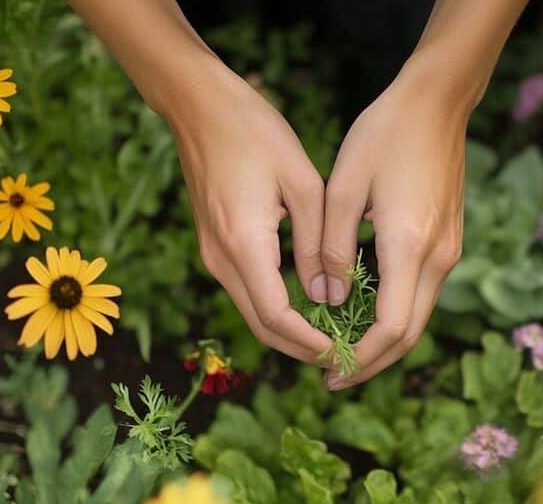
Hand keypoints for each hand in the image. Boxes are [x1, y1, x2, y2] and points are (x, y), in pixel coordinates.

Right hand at [168, 66, 332, 362]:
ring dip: (290, 332)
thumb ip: (316, 243)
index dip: (310, 343)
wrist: (199, 107)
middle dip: (302, 348)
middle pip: (261, 327)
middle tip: (343, 357)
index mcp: (244, 244)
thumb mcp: (302, 182)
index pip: (276, 317)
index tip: (342, 352)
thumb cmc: (254, 132)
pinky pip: (247, 291)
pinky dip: (277, 309)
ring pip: (253, 313)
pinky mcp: (213, 246)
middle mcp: (221, 259)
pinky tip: (310, 305)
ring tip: (334, 336)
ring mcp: (212, 255)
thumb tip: (328, 295)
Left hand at [320, 66, 466, 389]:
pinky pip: (420, 293)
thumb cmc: (383, 135)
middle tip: (331, 375)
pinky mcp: (448, 241)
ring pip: (417, 317)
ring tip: (341, 351)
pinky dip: (393, 315)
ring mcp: (448, 250)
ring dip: (382, 342)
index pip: (392, 329)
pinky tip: (361, 313)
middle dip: (371, 362)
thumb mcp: (342, 188)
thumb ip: (332, 248)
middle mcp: (438, 256)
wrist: (437, 101)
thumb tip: (329, 301)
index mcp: (409, 245)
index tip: (328, 370)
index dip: (361, 359)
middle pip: (410, 335)